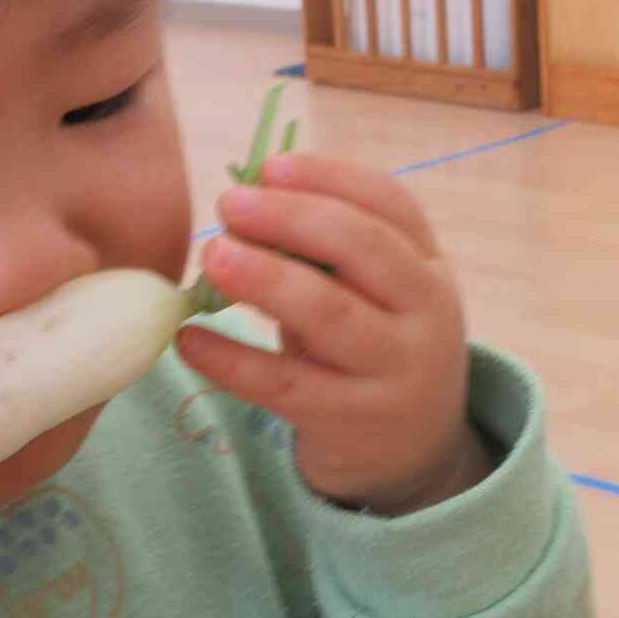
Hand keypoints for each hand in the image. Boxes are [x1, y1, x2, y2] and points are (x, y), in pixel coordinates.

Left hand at [177, 153, 488, 514]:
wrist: (413, 451)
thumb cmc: (374, 348)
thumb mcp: (374, 296)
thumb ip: (327, 254)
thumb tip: (245, 200)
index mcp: (429, 266)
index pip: (391, 204)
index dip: (330, 177)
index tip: (268, 166)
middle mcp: (426, 314)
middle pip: (363, 248)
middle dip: (292, 217)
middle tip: (229, 204)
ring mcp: (394, 371)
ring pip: (328, 315)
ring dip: (264, 278)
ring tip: (211, 254)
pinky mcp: (353, 421)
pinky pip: (285, 385)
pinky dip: (232, 360)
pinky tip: (189, 340)